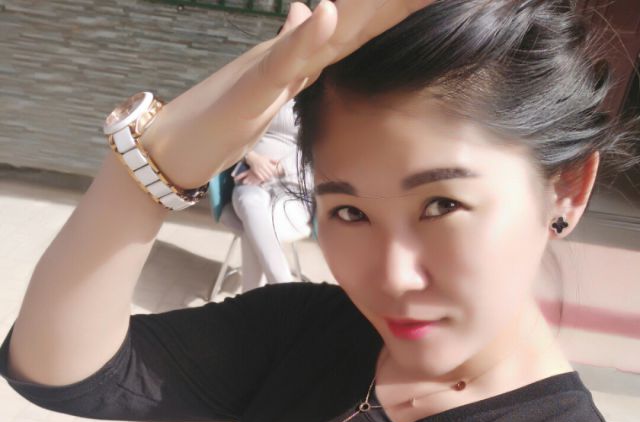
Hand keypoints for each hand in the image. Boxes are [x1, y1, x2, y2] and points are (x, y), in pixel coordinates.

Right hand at [140, 0, 434, 188]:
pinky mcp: (249, 89)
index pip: (352, 37)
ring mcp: (267, 69)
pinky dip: (304, 40)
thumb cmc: (219, 125)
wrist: (172, 146)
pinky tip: (327, 14)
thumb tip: (311, 18)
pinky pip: (280, 63)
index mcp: (295, 62)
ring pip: (321, 34)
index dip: (388, 17)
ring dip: (357, 11)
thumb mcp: (269, 92)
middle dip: (388, 9)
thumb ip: (293, 59)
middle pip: (347, 26)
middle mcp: (285, 57)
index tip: (424, 4)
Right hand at [244, 151, 280, 182]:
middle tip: (272, 176)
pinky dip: (264, 179)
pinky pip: (261, 178)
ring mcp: (259, 169)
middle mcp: (263, 166)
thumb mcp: (267, 157)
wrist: (252, 158)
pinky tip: (264, 178)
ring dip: (268, 178)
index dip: (275, 172)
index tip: (275, 173)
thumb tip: (278, 162)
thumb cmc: (260, 158)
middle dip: (272, 176)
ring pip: (266, 176)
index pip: (273, 169)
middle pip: (270, 174)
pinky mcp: (256, 172)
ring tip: (269, 177)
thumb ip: (272, 160)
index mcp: (266, 162)